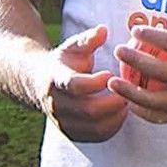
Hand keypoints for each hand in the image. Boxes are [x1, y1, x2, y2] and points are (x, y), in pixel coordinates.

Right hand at [31, 24, 127, 141]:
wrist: (38, 84)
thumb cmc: (63, 62)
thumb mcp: (72, 47)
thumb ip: (88, 40)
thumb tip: (103, 30)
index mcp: (56, 79)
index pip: (74, 86)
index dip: (95, 83)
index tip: (110, 75)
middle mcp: (57, 104)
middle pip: (88, 111)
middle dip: (112, 103)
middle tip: (129, 93)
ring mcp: (63, 121)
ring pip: (93, 127)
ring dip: (115, 117)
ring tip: (128, 103)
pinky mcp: (70, 133)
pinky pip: (95, 137)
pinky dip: (112, 128)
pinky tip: (121, 114)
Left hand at [110, 3, 166, 124]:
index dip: (152, 36)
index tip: (136, 31)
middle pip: (162, 71)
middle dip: (136, 60)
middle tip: (120, 50)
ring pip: (157, 100)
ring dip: (131, 92)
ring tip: (114, 82)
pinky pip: (162, 116)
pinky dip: (143, 111)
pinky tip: (129, 102)